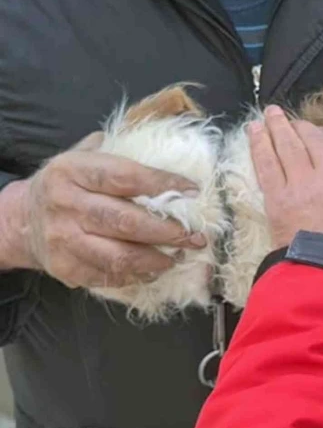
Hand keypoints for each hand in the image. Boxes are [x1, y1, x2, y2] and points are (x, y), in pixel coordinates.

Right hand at [5, 132, 205, 287]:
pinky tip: (157, 268)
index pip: (125, 176)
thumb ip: (121, 151)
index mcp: (72, 170)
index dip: (162, 184)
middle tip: (196, 236)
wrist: (21, 221)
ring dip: (157, 259)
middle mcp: (65, 204)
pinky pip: (110, 276)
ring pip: (119, 256)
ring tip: (181, 255)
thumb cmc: (69, 185)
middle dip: (168, 231)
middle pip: (125, 221)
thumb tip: (174, 152)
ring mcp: (63, 240)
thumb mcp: (84, 157)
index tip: (193, 191)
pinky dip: (139, 275)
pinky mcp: (65, 269)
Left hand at [249, 106, 322, 275]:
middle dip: (301, 126)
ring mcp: (302, 185)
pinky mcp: (278, 200)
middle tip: (289, 119)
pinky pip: (266, 163)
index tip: (321, 134)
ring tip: (268, 114)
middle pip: (313, 139)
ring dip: (276, 126)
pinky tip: (253, 130)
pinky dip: (259, 144)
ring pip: (287, 145)